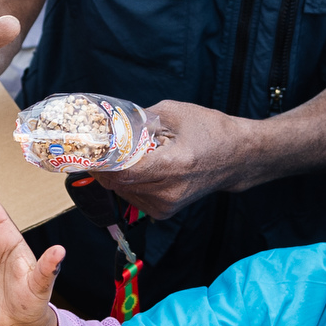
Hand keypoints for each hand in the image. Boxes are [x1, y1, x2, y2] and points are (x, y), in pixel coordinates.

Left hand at [93, 100, 245, 216]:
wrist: (238, 158)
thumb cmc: (211, 131)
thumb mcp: (174, 113)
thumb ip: (139, 119)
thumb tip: (110, 122)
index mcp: (173, 165)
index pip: (123, 172)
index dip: (100, 161)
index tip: (88, 149)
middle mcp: (168, 191)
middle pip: (118, 183)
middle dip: (103, 166)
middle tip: (96, 148)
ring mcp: (166, 205)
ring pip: (122, 192)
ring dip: (115, 174)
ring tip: (123, 155)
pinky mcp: (164, 212)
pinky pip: (133, 197)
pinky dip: (128, 183)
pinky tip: (139, 167)